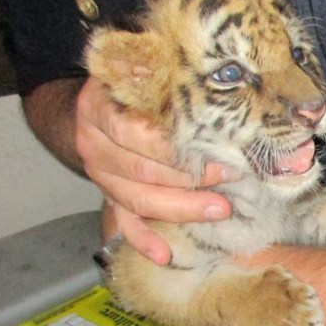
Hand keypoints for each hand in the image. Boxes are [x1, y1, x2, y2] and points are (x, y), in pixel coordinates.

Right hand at [77, 77, 232, 263]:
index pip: (136, 134)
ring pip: (138, 200)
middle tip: (231, 179)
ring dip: (181, 209)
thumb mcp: (142, 70)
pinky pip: (125, 223)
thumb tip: (217, 83)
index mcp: (98, 109)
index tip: (216, 150)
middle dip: (190, 180)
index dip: (177, 146)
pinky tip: (165, 255)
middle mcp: (93, 146)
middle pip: (142, 172)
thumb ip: (167, 78)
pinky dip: (144, 241)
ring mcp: (99, 176)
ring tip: (219, 209)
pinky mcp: (109, 196)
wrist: (98, 104)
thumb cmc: (132, 83)